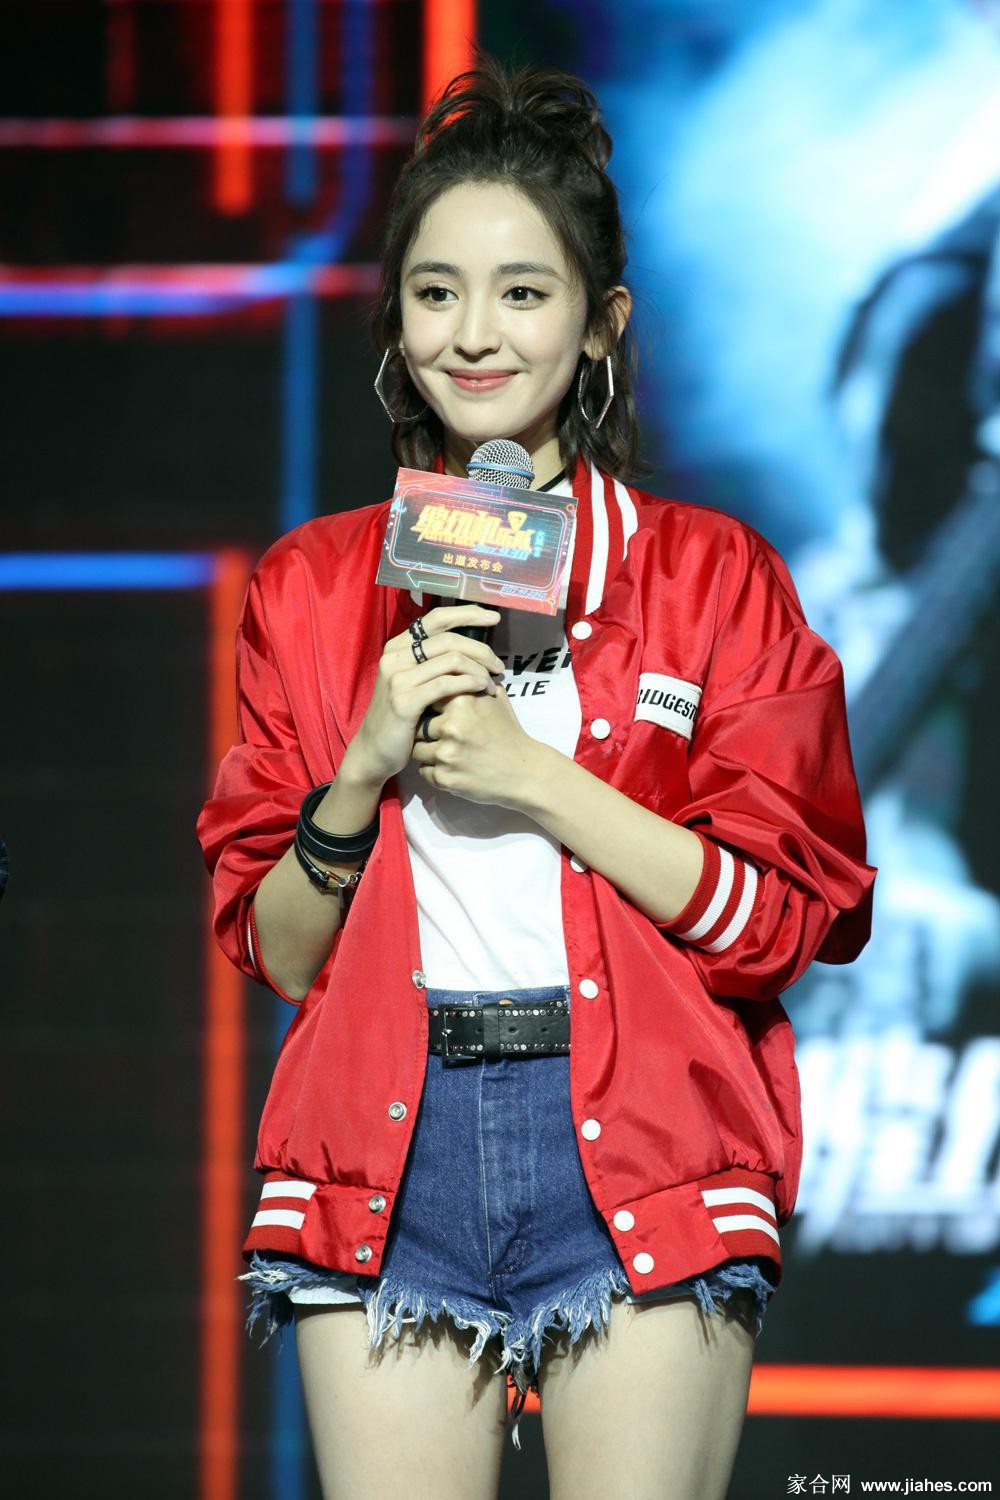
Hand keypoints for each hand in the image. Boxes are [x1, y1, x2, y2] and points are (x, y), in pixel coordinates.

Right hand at [349, 605, 504, 784]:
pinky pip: (447, 684)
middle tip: (499, 665)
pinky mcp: (405, 700)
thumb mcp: (413, 683)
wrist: (374, 751)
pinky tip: (482, 690)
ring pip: (452, 659)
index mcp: (397, 647)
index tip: (493, 618)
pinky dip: (471, 683)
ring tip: (492, 682)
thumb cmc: (401, 719)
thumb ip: (432, 664)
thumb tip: (471, 648)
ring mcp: (398, 678)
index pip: (436, 618)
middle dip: (481, 649)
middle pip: (448, 638)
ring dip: (479, 669)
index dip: (467, 614)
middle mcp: (395, 657)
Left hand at [410, 678, 548, 810]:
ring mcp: (446, 754)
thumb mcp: (496, 699)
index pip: (429, 697)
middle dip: (430, 732)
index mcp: (462, 701)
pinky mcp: (443, 778)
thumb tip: (452, 666)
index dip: (434, 707)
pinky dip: (434, 771)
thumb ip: (472, 682)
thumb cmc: (509, 732)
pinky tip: (454, 768)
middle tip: (448, 738)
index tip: (442, 714)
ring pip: (417, 749)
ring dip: (429, 752)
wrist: (524, 772)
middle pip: (419, 725)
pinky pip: (423, 771)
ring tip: (451, 753)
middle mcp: (451, 726)